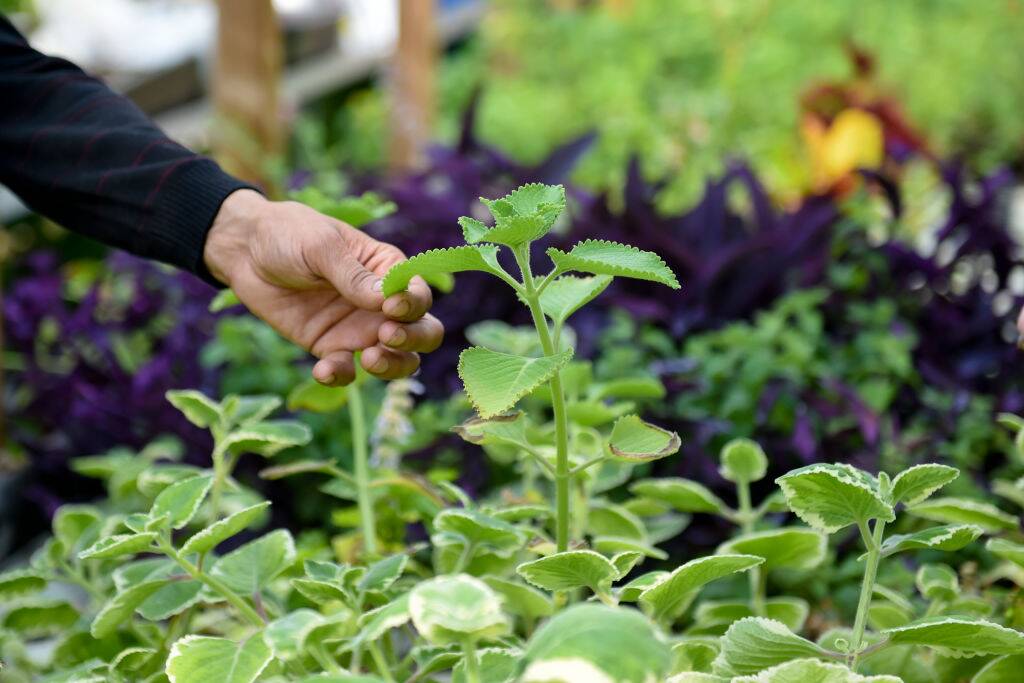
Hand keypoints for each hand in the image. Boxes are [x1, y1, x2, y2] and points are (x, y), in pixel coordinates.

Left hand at [203, 189, 441, 385]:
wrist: (244, 251)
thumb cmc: (289, 235)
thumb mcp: (321, 246)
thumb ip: (353, 275)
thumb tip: (387, 300)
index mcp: (388, 270)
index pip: (419, 295)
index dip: (414, 305)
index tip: (391, 307)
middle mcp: (381, 304)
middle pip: (422, 332)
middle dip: (414, 340)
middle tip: (386, 336)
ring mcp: (358, 329)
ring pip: (396, 359)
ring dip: (391, 366)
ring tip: (367, 359)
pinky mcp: (330, 347)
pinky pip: (346, 370)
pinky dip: (340, 375)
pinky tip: (323, 370)